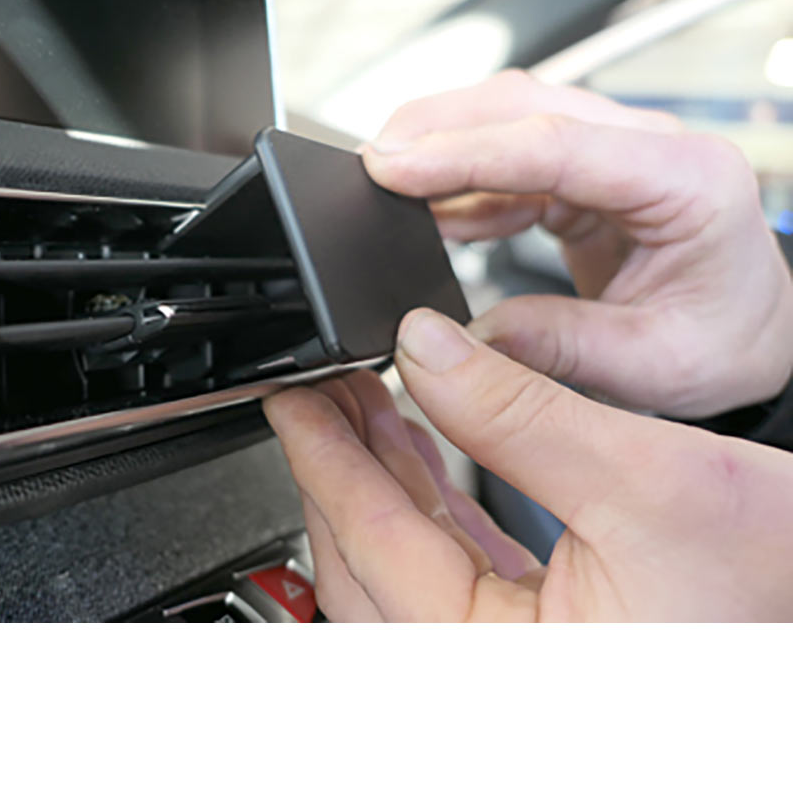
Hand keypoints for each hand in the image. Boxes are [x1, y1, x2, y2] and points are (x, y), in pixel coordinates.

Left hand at [264, 309, 792, 620]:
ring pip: (400, 568)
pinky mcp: (532, 647)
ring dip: (379, 480)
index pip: (372, 542)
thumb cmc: (777, 584)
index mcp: (499, 672)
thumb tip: (426, 349)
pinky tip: (414, 455)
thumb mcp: (646, 481)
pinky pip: (445, 573)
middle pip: (367, 562)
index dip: (324, 456)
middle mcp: (485, 686)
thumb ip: (518, 413)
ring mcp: (506, 672)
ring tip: (360, 405)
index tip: (291, 400)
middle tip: (319, 391)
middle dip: (340, 465)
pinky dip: (426, 508)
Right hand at [361, 70, 792, 418]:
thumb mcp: (652, 365)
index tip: (393, 167)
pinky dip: (459, 183)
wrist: (753, 334)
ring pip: (509, 121)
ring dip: (441, 148)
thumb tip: (459, 338)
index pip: (557, 143)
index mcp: (687, 180)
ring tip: (384, 190)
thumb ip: (555, 348)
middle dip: (437, 129)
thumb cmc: (726, 342)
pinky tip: (426, 213)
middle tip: (371, 166)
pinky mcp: (584, 175)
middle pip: (524, 107)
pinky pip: (508, 161)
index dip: (465, 152)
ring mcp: (614, 154)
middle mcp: (651, 149)